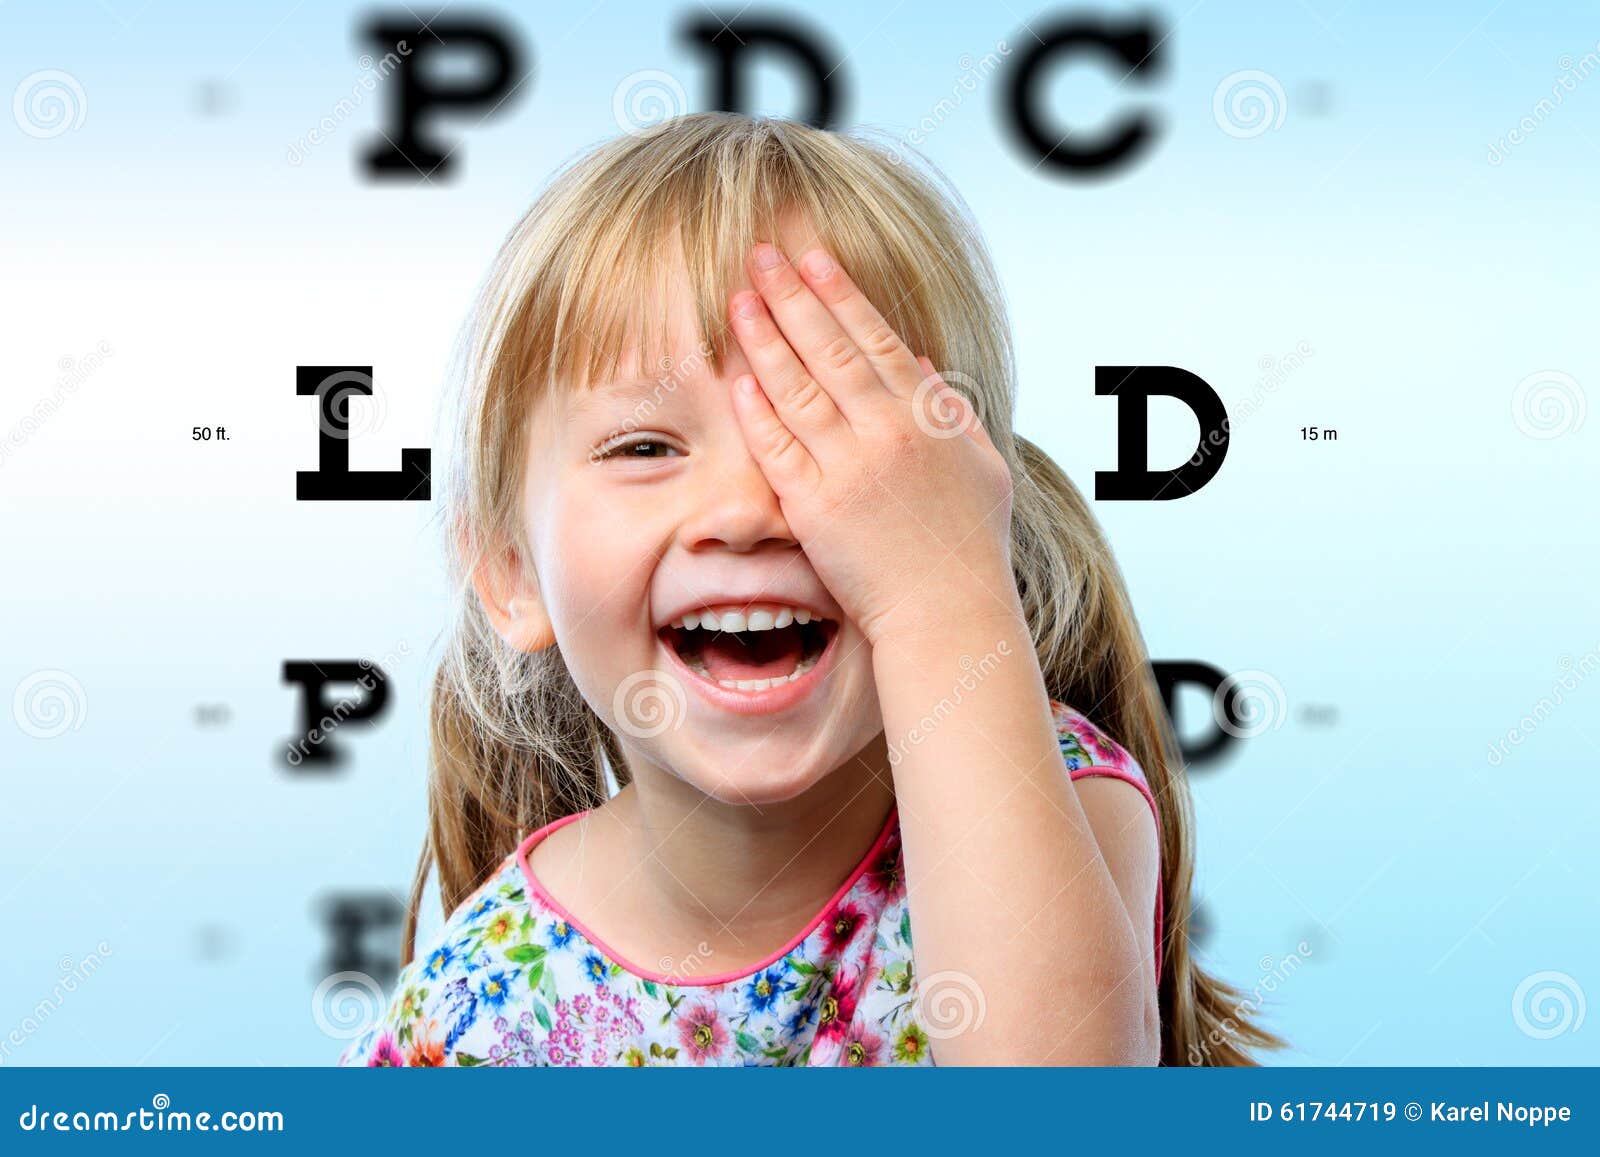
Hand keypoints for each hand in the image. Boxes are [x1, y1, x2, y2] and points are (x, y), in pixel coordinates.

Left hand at [727, 243, 1019, 645]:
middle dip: (791, 296)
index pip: (875, 338)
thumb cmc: (970, 546)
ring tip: (738, 300)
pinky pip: (777, 448)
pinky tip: (737, 376)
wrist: (947, 613)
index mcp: (927, 418)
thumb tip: (920, 363)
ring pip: (796, 387)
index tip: (813, 258)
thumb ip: (952, 411)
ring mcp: (848, 468)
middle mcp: (886, 433)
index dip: (840, 294)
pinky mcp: (814, 508)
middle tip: (760, 256)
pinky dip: (756, 410)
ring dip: (764, 338)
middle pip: (829, 348)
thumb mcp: (981, 466)